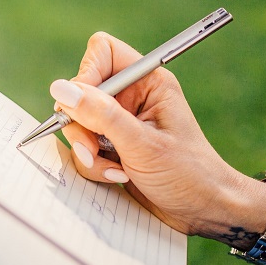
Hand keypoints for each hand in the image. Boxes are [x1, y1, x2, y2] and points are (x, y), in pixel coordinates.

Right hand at [50, 32, 265, 241]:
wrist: (204, 211)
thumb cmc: (188, 174)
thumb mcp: (142, 144)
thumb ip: (100, 115)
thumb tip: (61, 89)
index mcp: (147, 82)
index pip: (102, 53)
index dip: (86, 75)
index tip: (83, 106)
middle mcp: (132, 98)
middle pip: (81, 93)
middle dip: (82, 125)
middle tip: (94, 148)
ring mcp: (120, 124)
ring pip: (78, 124)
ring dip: (88, 152)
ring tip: (114, 170)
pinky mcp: (113, 148)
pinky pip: (84, 149)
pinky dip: (94, 166)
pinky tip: (118, 177)